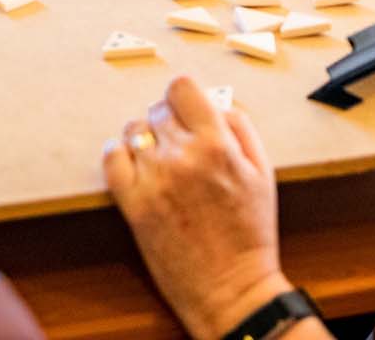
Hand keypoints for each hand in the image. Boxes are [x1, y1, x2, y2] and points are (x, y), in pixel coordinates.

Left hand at [103, 77, 292, 339]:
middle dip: (167, 120)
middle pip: (157, 109)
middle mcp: (183, 156)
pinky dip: (118, 154)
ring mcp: (155, 180)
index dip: (182, 95)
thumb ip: (241, 129)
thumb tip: (217, 103)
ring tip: (158, 158)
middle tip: (177, 141)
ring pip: (133, 130)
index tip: (185, 107)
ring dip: (144, 138)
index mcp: (217, 144)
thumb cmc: (250, 234)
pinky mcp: (134, 205)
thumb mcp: (263, 173)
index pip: (181, 87)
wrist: (231, 288)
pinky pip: (111, 159)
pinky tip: (133, 164)